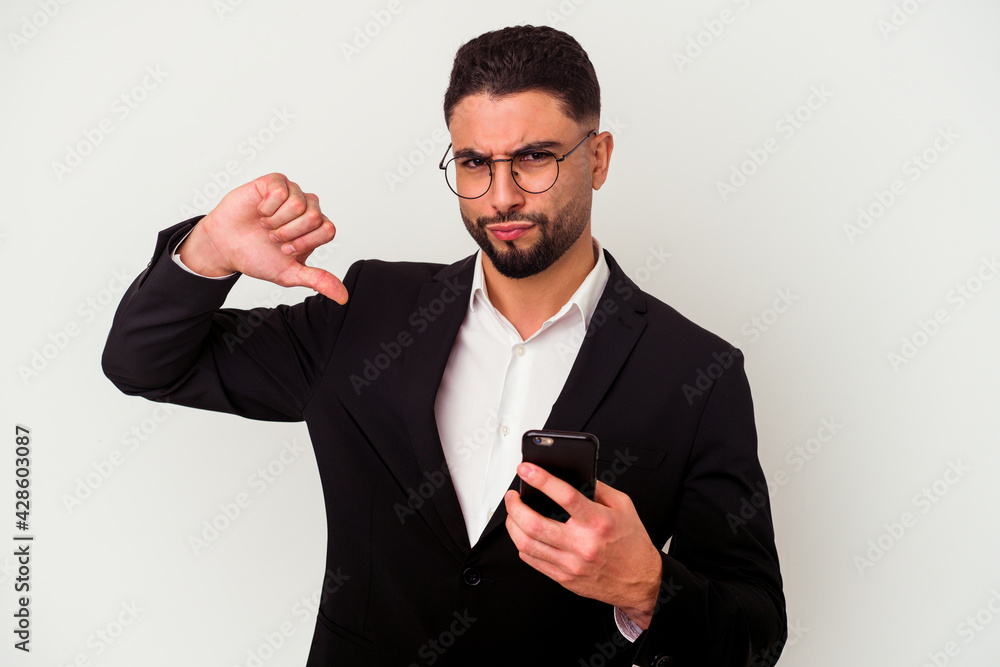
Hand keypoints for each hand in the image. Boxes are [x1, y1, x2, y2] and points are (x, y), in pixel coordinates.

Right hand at [178, 173, 346, 303]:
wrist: (225, 246)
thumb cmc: (257, 256)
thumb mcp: (289, 274)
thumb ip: (318, 280)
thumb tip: (343, 297)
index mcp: (315, 229)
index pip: (328, 230)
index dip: (304, 242)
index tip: (285, 249)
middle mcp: (307, 208)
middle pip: (314, 217)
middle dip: (288, 233)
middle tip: (273, 237)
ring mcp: (292, 193)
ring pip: (298, 203)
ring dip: (276, 221)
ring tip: (265, 225)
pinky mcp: (275, 182)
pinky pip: (280, 190)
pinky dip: (266, 207)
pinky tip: (259, 211)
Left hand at [504, 463, 662, 628]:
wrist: (641, 581)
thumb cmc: (632, 544)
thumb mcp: (623, 506)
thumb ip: (598, 488)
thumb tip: (572, 475)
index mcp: (598, 522)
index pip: (564, 496)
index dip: (541, 479)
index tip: (526, 470)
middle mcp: (582, 544)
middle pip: (535, 523)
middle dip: (515, 505)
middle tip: (512, 496)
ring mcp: (571, 563)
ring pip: (527, 543)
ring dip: (513, 524)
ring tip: (513, 513)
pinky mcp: (564, 578)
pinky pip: (532, 560)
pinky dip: (521, 544)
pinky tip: (523, 534)